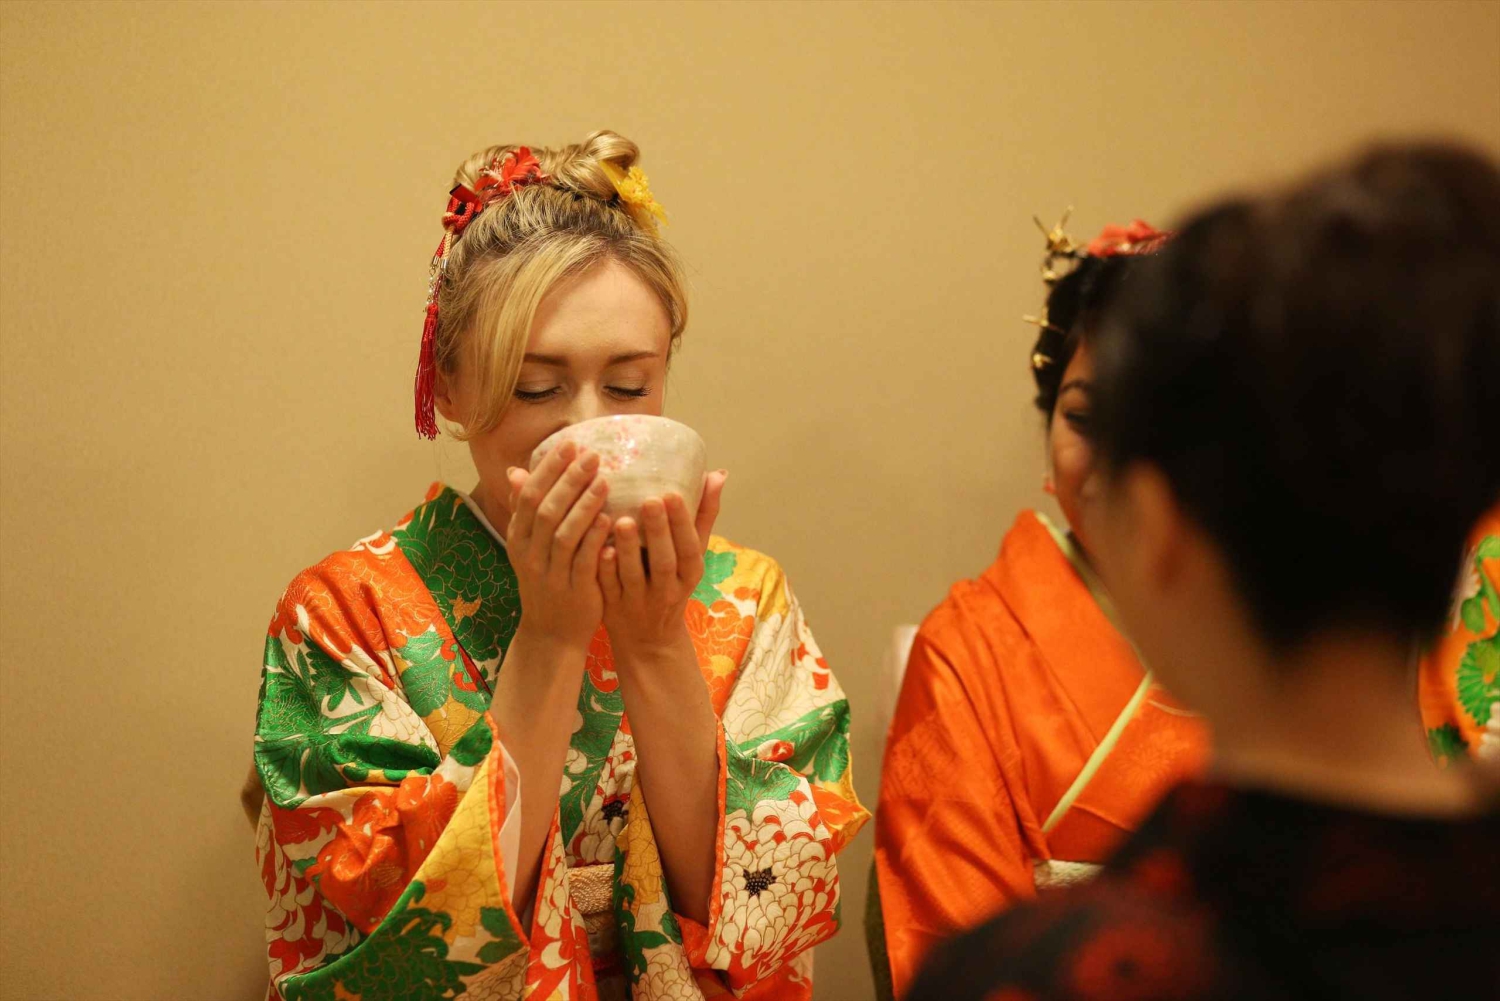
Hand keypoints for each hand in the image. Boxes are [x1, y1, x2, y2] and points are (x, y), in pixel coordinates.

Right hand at [504, 441, 613, 651]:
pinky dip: (596, 538)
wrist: (551, 633)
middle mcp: (530, 554)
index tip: (570, 444)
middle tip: (593, 454)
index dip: (549, 469)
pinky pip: (584, 561)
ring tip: (605, 480)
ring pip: (564, 533)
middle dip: (569, 479)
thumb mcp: (529, 546)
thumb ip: (526, 510)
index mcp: (518, 539)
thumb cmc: (547, 580)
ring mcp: (551, 573)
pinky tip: (612, 519)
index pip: (529, 496)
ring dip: (585, 505)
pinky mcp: (574, 591)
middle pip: (546, 510)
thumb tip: (515, 471)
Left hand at [599, 471, 726, 656]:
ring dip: (628, 549)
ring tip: (621, 520)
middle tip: (649, 500)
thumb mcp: (691, 556)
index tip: (672, 493)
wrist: (649, 639)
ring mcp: (639, 601)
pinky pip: (609, 589)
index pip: (690, 546)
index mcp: (689, 573)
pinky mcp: (613, 609)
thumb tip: (717, 475)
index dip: (682, 523)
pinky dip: (605, 571)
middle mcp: (667, 589)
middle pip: (665, 561)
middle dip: (658, 531)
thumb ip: (702, 516)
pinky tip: (600, 550)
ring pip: (634, 575)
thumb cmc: (672, 583)